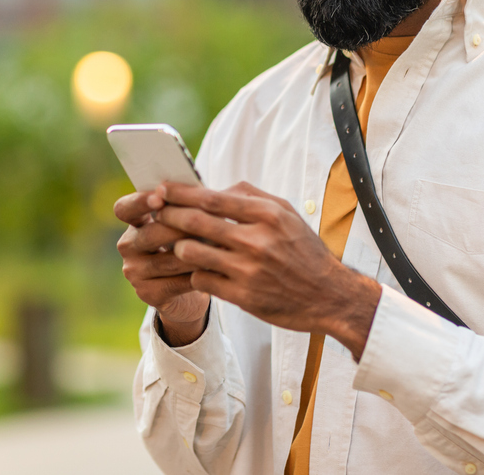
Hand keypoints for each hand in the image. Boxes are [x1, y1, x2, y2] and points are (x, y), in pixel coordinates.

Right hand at [114, 189, 210, 345]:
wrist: (193, 286)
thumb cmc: (193, 242)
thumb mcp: (188, 221)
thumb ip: (190, 206)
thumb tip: (208, 191)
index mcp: (134, 222)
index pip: (124, 208)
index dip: (139, 202)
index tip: (159, 199)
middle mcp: (128, 246)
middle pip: (151, 234)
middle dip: (181, 227)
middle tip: (207, 222)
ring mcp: (135, 272)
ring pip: (168, 260)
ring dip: (197, 252)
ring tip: (220, 244)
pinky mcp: (148, 293)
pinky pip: (176, 282)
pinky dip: (199, 274)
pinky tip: (216, 267)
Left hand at [153, 181, 380, 359]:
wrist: (329, 295)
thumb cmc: (304, 251)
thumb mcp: (287, 214)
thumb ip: (252, 196)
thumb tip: (217, 187)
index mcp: (267, 215)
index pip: (212, 197)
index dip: (181, 192)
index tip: (162, 188)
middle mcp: (257, 240)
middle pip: (196, 221)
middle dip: (169, 215)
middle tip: (154, 212)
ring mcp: (248, 270)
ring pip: (192, 252)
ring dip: (179, 247)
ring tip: (178, 245)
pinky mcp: (243, 296)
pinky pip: (202, 279)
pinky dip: (195, 273)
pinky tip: (198, 270)